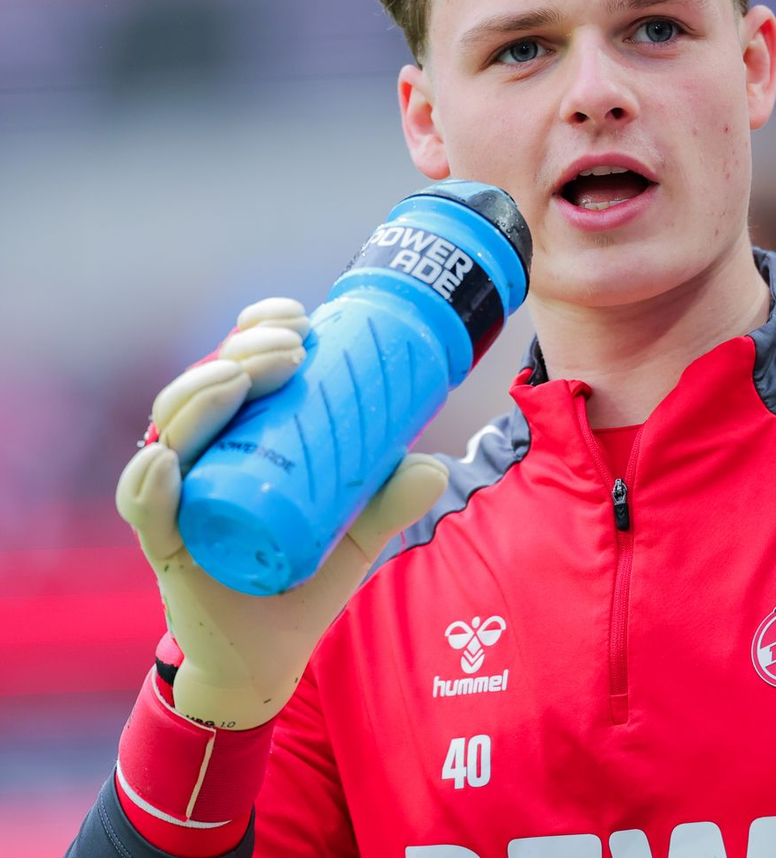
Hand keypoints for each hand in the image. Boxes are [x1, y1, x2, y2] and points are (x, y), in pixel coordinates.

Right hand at [116, 298, 447, 729]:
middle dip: (243, 353)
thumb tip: (434, 465)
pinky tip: (167, 458)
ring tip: (244, 376)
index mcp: (240, 436)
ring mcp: (177, 497)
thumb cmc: (304, 575)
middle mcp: (201, 456)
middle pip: (204, 387)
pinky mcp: (163, 545)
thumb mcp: (358, 531)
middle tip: (294, 345)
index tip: (302, 315)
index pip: (236, 366)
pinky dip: (149, 482)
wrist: (270, 656)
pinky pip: (144, 508)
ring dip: (204, 393)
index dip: (257, 330)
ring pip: (172, 430)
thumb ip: (392, 499)